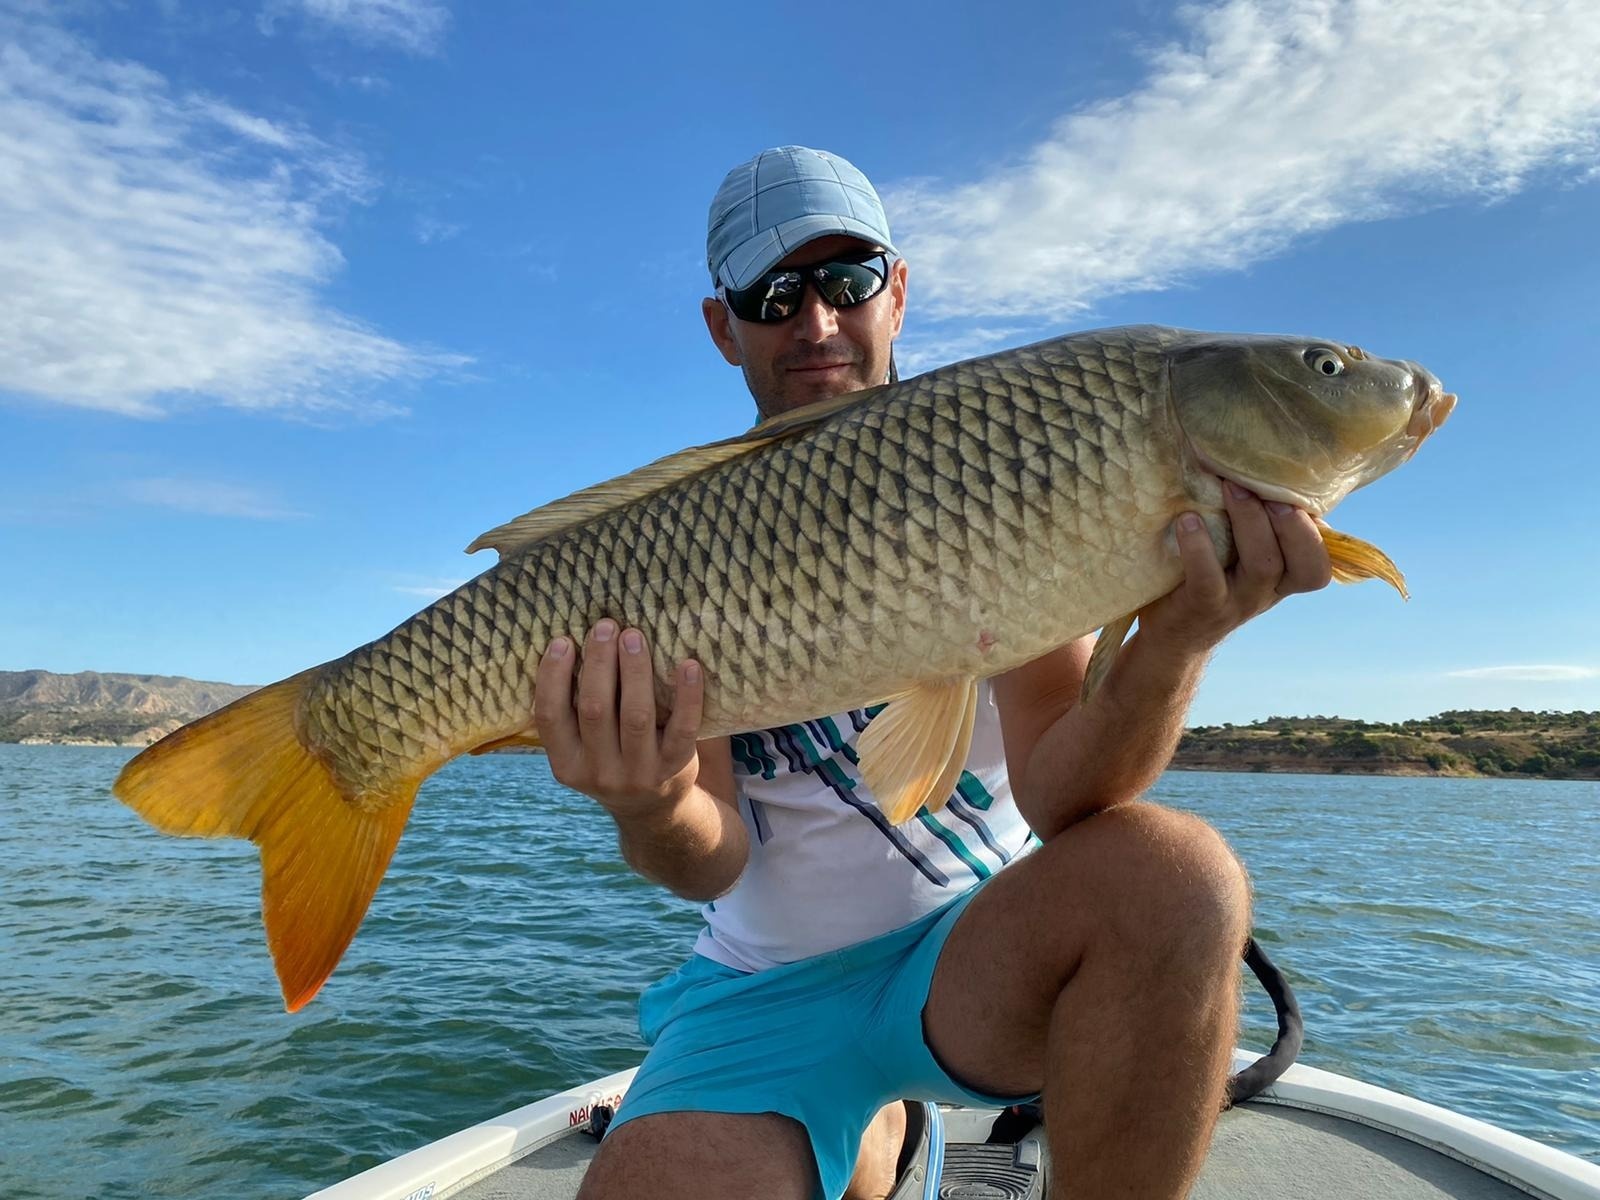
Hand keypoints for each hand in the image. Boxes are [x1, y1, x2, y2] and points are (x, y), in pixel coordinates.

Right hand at [535, 620, 705, 820]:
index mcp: (567, 765)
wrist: (653, 808)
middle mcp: (600, 773)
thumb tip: (571, 644)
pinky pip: (683, 727)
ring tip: (634, 636)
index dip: (553, 677)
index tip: (563, 641)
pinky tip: (687, 665)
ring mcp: (639, 773)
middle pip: (595, 710)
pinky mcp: (675, 767)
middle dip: (599, 663)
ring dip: (634, 670)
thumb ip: (573, 712)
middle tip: (605, 626)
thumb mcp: (581, 749)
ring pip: (636, 715)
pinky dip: (687, 695)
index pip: (550, 717)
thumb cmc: (610, 759)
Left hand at [1138, 480, 1332, 654]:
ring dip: (1250, 521)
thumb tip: (1262, 465)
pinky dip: (1199, 547)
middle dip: (1292, 521)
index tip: (1295, 488)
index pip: (1322, 560)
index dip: (1316, 529)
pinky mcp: (1203, 607)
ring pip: (1264, 565)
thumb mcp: (1240, 554)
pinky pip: (1208, 579)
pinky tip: (1187, 520)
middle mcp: (1268, 591)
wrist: (1171, 634)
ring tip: (1229, 486)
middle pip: (1305, 563)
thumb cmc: (1208, 577)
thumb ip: (1259, 525)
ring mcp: (1238, 602)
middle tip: (1265, 483)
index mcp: (1285, 576)